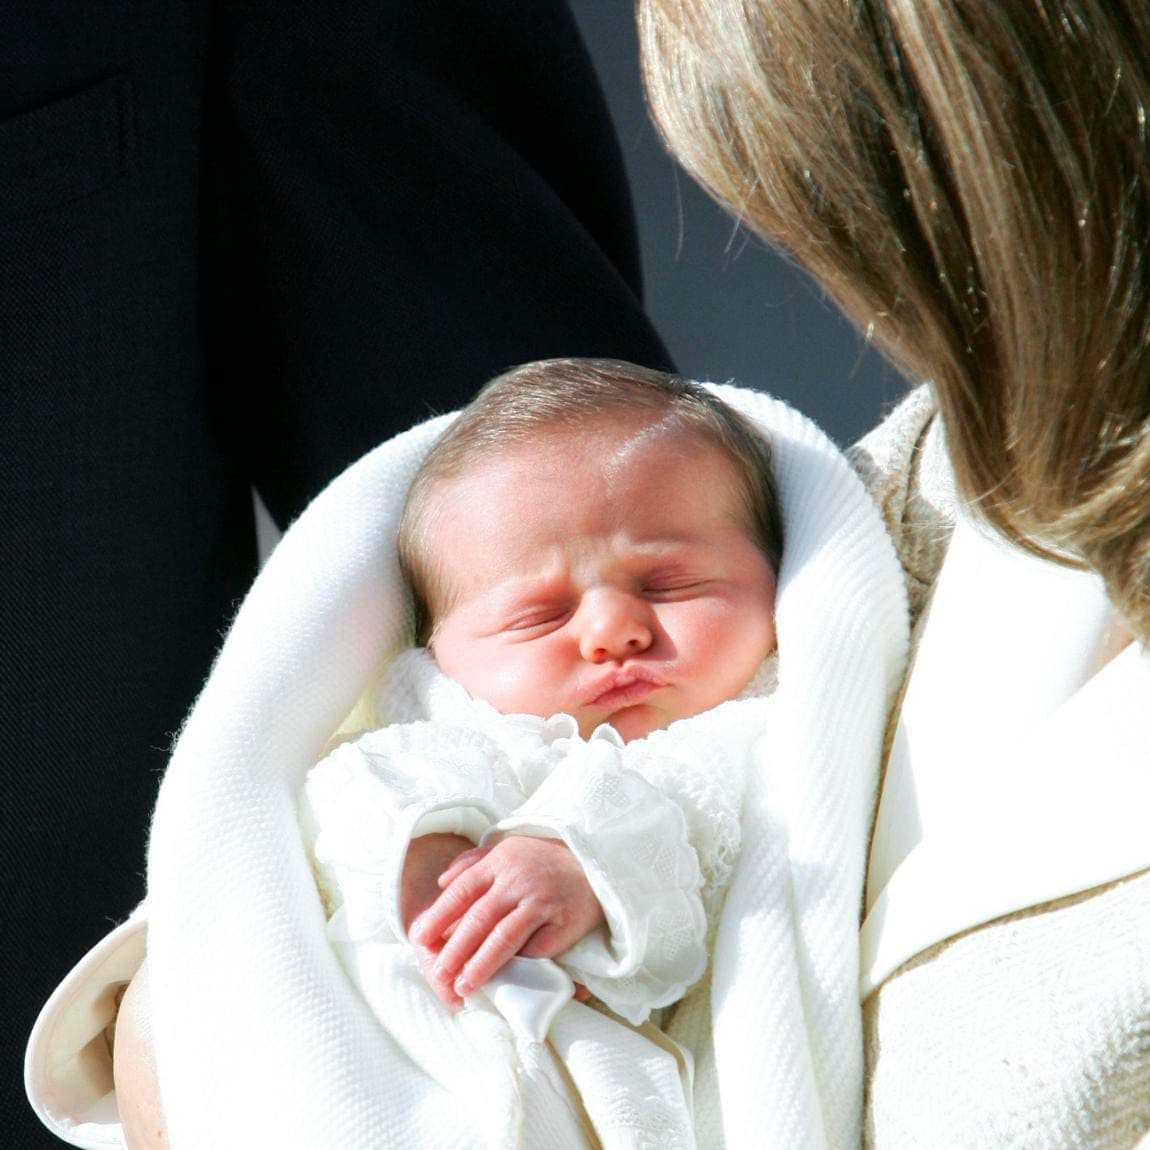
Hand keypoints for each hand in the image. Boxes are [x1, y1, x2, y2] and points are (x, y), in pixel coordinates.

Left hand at [410, 835, 603, 1005]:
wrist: (596, 863)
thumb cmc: (544, 861)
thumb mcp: (508, 849)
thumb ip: (473, 863)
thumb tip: (441, 883)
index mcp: (501, 861)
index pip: (462, 891)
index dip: (438, 917)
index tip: (420, 940)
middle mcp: (520, 879)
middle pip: (478, 919)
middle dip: (454, 951)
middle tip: (439, 974)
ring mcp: (543, 901)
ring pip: (504, 938)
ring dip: (481, 965)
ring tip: (464, 986)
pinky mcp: (565, 923)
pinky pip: (536, 949)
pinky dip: (519, 965)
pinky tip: (504, 979)